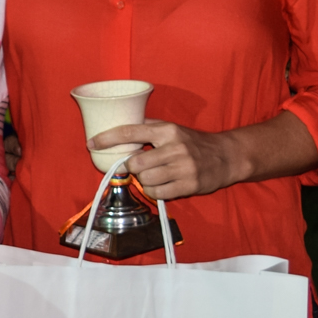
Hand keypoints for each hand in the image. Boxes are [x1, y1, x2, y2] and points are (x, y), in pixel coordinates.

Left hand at [89, 121, 240, 199]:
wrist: (226, 156)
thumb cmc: (194, 143)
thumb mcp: (173, 128)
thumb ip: (148, 127)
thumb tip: (119, 125)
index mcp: (167, 130)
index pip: (130, 131)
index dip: (108, 138)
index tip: (92, 143)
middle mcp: (175, 147)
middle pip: (135, 162)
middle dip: (133, 167)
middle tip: (140, 166)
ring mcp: (183, 166)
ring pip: (145, 180)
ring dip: (144, 180)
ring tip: (155, 175)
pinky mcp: (189, 184)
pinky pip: (158, 193)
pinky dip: (155, 191)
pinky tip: (163, 185)